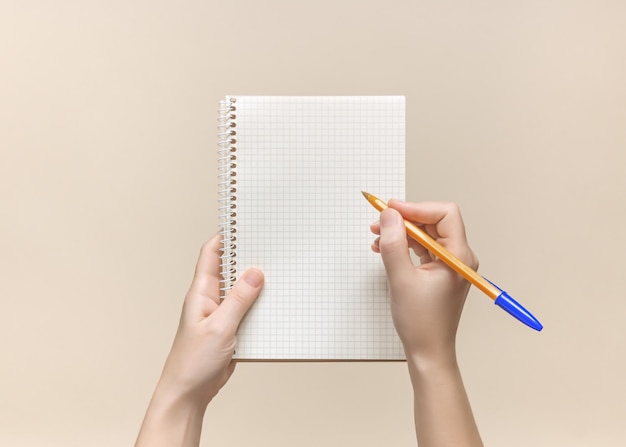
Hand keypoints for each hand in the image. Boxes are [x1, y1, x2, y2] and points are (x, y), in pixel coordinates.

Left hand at [136, 234, 263, 446]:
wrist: (189, 393)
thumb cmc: (193, 362)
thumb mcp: (220, 327)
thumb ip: (239, 299)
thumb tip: (255, 272)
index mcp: (201, 292)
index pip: (211, 253)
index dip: (225, 235)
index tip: (244, 223)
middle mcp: (211, 299)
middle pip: (230, 268)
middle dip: (248, 256)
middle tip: (270, 244)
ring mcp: (221, 314)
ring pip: (241, 290)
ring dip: (257, 282)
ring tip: (279, 270)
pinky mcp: (231, 328)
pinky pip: (247, 309)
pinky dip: (260, 304)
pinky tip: (275, 302)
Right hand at [371, 200, 482, 446]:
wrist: (428, 352)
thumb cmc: (421, 322)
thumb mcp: (401, 279)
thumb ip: (393, 244)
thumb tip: (389, 215)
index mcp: (458, 256)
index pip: (444, 214)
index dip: (416, 208)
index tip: (391, 209)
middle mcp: (458, 257)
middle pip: (434, 222)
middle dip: (405, 218)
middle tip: (379, 220)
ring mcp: (449, 265)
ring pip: (426, 234)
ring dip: (401, 232)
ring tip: (377, 236)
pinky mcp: (439, 272)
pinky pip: (422, 249)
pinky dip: (403, 245)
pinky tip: (384, 249)